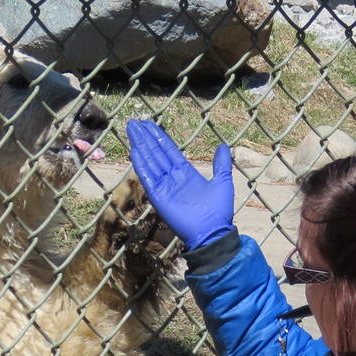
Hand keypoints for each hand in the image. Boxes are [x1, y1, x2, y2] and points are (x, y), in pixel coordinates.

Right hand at [125, 119, 234, 248]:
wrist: (212, 233)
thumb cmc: (218, 211)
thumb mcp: (223, 182)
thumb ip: (221, 164)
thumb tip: (224, 146)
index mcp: (186, 173)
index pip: (169, 150)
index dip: (159, 137)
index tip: (149, 125)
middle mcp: (172, 178)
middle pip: (156, 153)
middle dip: (145, 137)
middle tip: (134, 122)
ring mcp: (164, 187)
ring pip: (150, 161)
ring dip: (141, 146)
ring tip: (131, 130)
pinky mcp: (159, 197)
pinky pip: (148, 178)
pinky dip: (141, 165)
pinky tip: (134, 151)